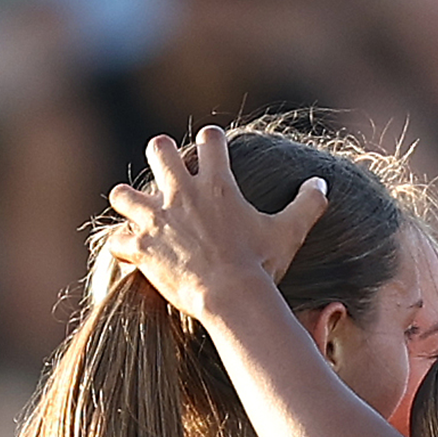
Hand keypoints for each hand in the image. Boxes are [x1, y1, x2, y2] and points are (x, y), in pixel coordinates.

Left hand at [106, 127, 327, 323]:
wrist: (231, 296)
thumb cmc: (261, 264)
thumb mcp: (289, 232)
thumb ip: (308, 204)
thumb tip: (321, 183)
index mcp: (217, 184)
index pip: (210, 140)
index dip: (211, 140)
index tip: (212, 148)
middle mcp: (181, 194)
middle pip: (159, 150)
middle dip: (161, 156)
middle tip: (168, 172)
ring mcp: (156, 219)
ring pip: (122, 194)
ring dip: (128, 201)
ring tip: (136, 211)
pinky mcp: (141, 247)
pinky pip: (116, 240)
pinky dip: (121, 246)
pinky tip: (129, 252)